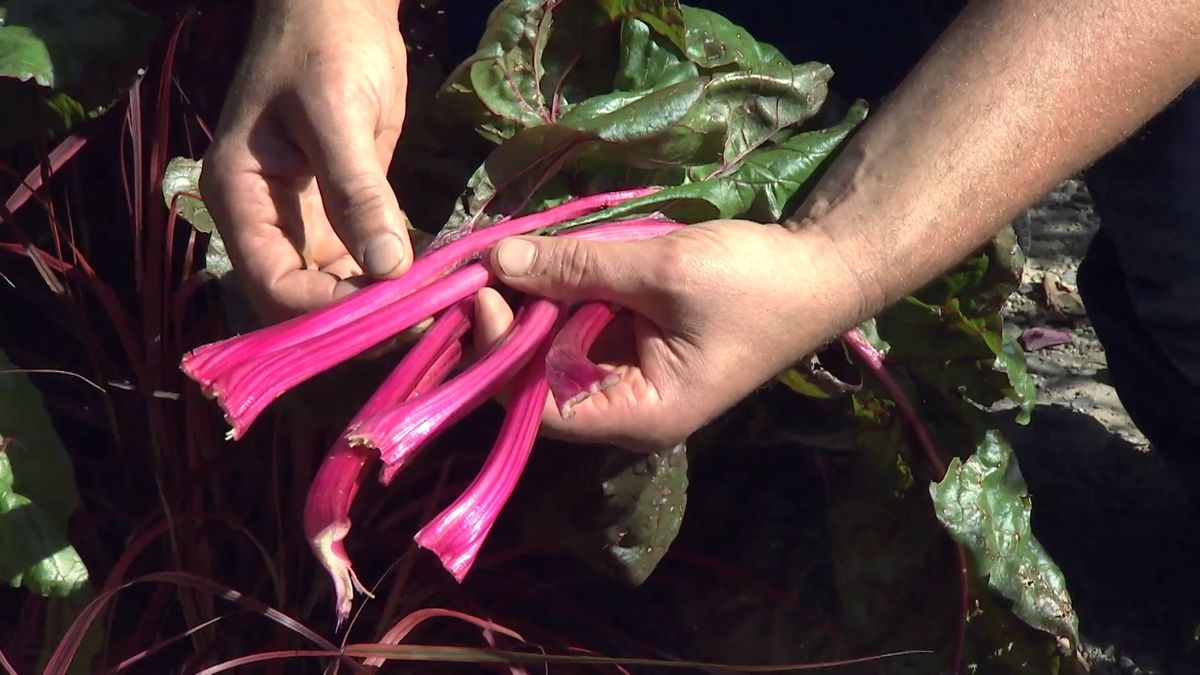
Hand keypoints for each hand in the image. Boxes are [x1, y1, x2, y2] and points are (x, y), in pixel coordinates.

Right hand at [201, 0, 410, 321]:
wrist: (339, 6)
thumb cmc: (325, 46)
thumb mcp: (338, 113)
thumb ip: (357, 191)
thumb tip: (388, 269)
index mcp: (240, 200)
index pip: (273, 288)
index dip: (328, 313)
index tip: (393, 315)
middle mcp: (266, 224)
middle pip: (302, 304)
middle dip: (358, 321)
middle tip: (426, 321)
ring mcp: (304, 224)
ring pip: (336, 293)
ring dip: (382, 307)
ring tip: (439, 309)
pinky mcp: (342, 217)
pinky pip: (365, 266)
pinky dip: (396, 280)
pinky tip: (436, 285)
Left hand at [473, 220, 865, 450]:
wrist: (821, 269)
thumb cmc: (754, 282)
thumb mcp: (662, 269)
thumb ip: (578, 267)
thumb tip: (496, 261)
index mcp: (640, 414)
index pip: (538, 406)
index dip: (501, 353)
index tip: (486, 291)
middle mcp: (627, 407)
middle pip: (539, 378)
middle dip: (511, 321)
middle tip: (486, 261)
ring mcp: (632, 375)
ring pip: (556, 347)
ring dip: (534, 302)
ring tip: (510, 253)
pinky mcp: (636, 343)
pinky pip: (583, 324)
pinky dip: (564, 291)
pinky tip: (547, 257)